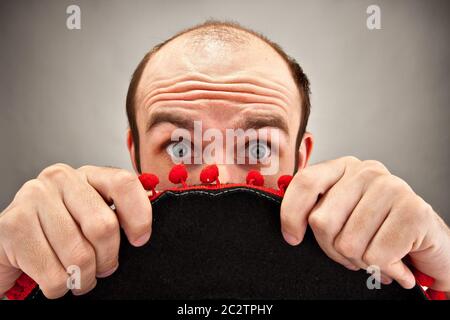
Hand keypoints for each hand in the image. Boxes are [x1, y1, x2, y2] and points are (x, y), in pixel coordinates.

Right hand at [0, 164, 151, 298]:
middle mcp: (61, 178)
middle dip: (107, 258)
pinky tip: (55, 277)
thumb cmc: (62, 231)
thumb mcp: (94, 216)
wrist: (15, 243)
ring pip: (79, 256)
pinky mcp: (13, 225)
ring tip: (78, 276)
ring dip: (83, 278)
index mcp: (88, 174)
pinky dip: (59, 287)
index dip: (139, 216)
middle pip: (104, 226)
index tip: (139, 240)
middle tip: (102, 268)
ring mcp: (34, 198)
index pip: (123, 184)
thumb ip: (119, 215)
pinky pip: (54, 274)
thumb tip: (143, 232)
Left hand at [280, 156, 449, 291]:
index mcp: (343, 168)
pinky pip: (376, 255)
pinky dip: (385, 268)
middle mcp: (366, 171)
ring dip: (361, 261)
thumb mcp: (343, 217)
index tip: (292, 238)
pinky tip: (397, 260)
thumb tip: (289, 229)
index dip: (291, 214)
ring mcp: (392, 187)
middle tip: (353, 253)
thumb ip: (319, 212)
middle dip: (333, 249)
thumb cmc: (379, 232)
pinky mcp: (414, 210)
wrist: (429, 246)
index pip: (305, 183)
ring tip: (377, 254)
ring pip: (348, 243)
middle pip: (321, 221)